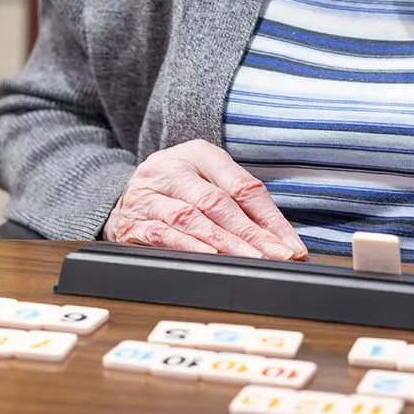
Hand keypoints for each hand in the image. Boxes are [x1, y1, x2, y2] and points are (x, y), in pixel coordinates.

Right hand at [104, 140, 307, 259]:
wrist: (123, 197)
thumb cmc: (176, 190)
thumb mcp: (206, 181)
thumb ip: (239, 203)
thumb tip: (281, 240)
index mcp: (197, 154)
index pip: (241, 185)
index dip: (270, 218)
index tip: (291, 245)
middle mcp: (170, 170)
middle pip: (216, 202)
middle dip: (251, 233)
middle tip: (277, 256)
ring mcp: (148, 196)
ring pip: (190, 218)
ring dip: (224, 242)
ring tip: (250, 259)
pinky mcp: (132, 223)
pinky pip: (161, 234)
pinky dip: (188, 246)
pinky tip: (209, 256)